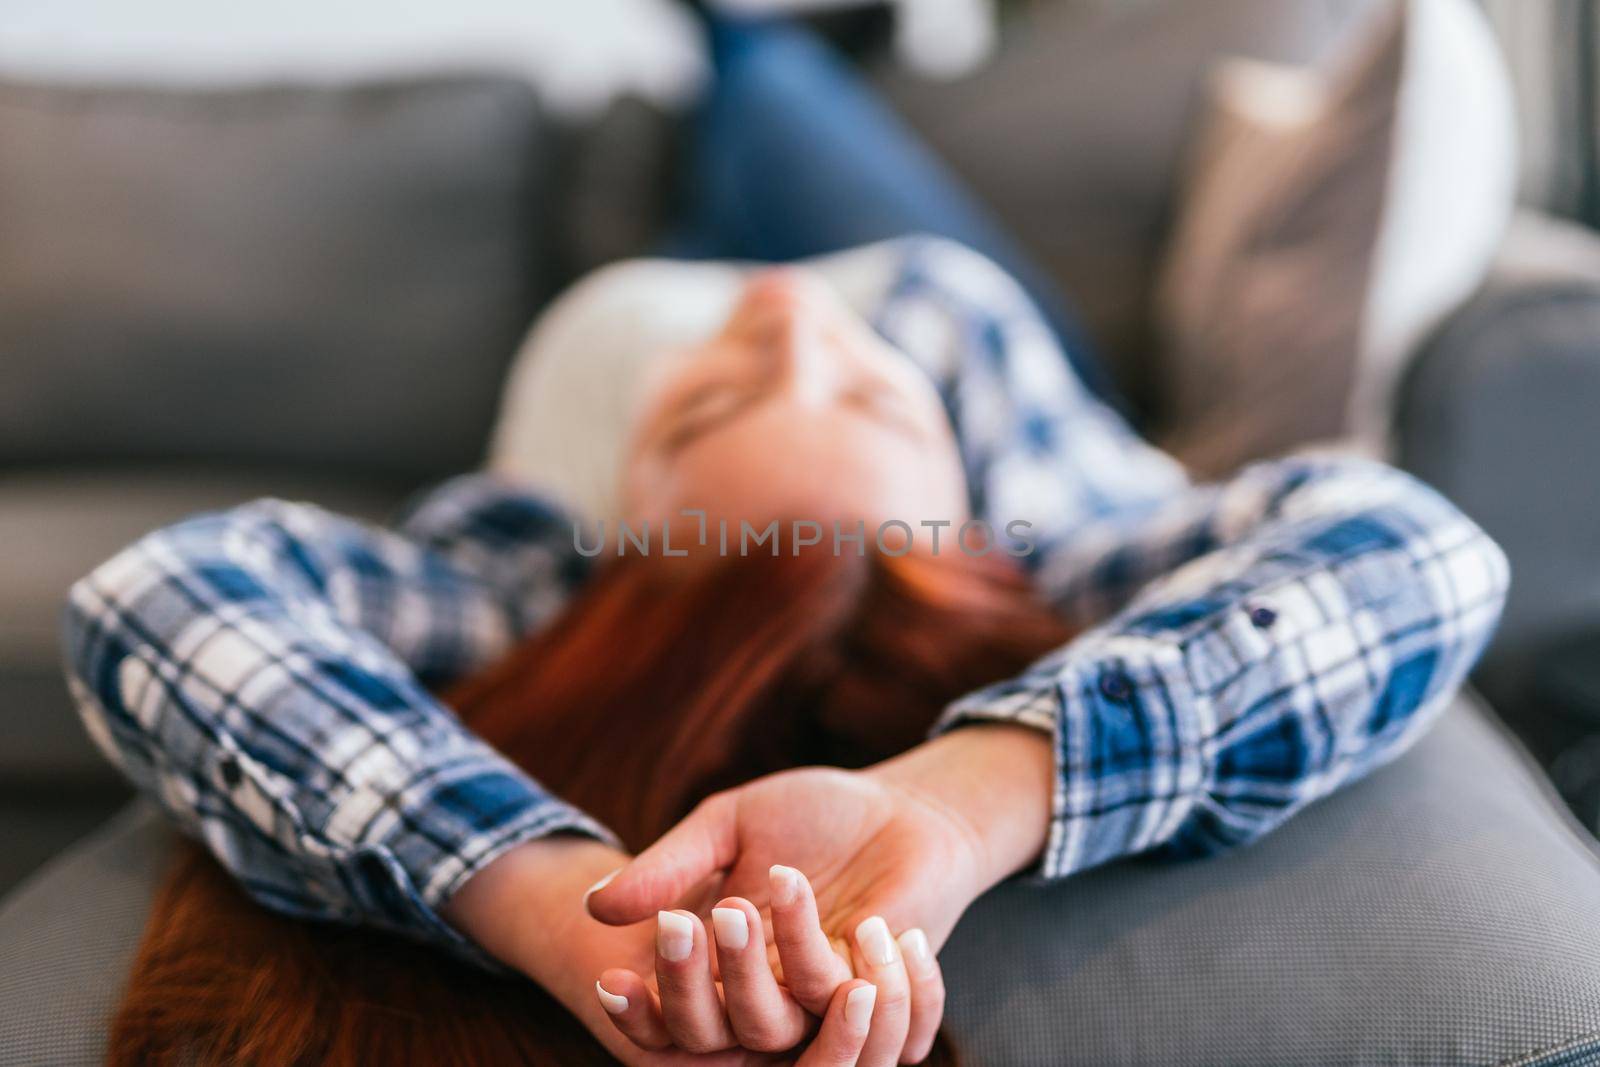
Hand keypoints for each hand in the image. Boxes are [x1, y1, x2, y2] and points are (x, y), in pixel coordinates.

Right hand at [586, 724, 1055, 1064]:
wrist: (900, 806)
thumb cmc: (812, 816)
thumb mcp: (727, 825)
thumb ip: (669, 865)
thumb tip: (595, 906)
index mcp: (719, 969)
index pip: (665, 1018)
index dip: (634, 1011)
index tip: (610, 977)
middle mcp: (765, 998)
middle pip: (708, 1034)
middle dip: (686, 986)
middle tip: (679, 922)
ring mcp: (818, 999)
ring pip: (769, 1027)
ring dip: (748, 971)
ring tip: (749, 896)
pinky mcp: (872, 988)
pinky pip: (836, 996)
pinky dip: (812, 944)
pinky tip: (815, 892)